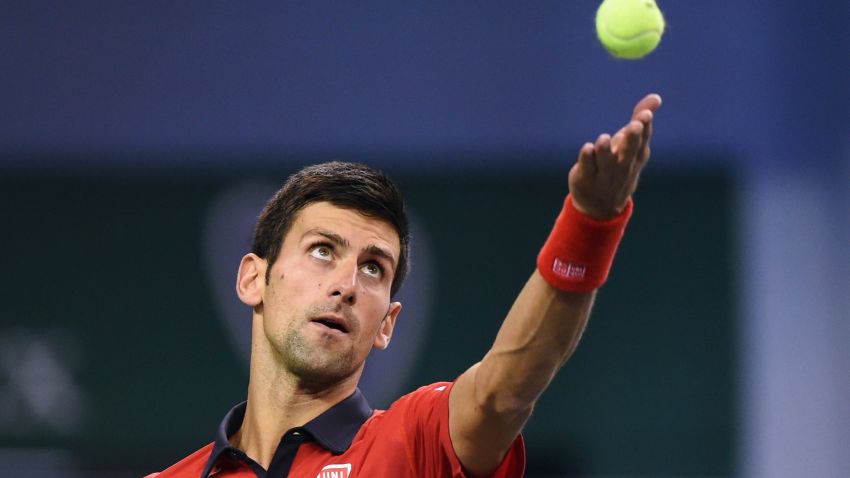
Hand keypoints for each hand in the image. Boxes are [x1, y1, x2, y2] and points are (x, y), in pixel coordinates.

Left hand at [568, 94, 661, 219]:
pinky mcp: (585, 178)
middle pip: (629, 152)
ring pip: (605, 161)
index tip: (645, 114)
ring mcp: (604, 174)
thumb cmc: (619, 165)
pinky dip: (587, 157)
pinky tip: (587, 148)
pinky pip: (587, 167)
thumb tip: (656, 97)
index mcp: (635, 156)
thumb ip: (640, 120)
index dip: (644, 127)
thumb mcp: (631, 145)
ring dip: (604, 149)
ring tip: (603, 138)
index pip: (642, 140)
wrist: (601, 206)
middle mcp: (622, 165)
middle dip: (632, 139)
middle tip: (634, 126)